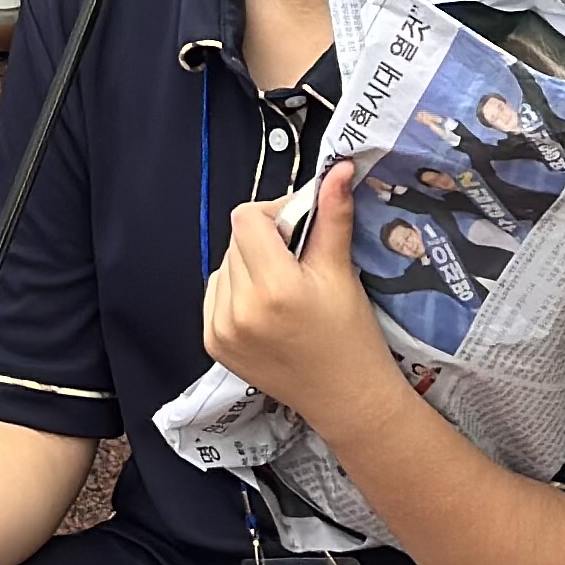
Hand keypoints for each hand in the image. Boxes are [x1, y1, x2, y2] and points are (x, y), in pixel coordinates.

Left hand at [199, 162, 407, 430]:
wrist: (345, 397)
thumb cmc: (350, 335)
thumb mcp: (341, 273)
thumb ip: (332, 216)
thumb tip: (337, 167)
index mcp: (274, 288)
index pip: (247, 218)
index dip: (275, 214)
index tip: (300, 228)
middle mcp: (240, 310)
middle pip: (236, 240)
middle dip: (265, 240)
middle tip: (298, 261)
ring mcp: (222, 330)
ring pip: (225, 264)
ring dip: (249, 265)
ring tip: (283, 288)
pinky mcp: (213, 344)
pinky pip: (215, 293)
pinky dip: (236, 290)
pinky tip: (265, 307)